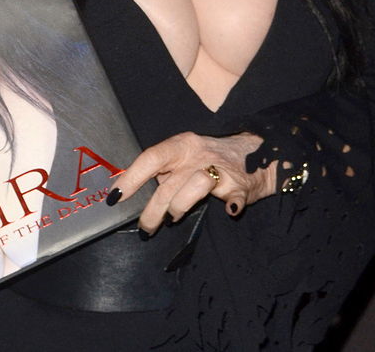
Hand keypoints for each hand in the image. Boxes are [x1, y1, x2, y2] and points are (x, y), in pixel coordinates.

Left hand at [111, 131, 276, 232]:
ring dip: (180, 208)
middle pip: (168, 184)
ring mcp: (221, 169)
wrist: (258, 153)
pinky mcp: (241, 185)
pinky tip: (229, 211)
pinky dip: (231, 206)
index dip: (132, 177)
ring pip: (195, 187)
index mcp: (182, 145)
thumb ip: (165, 169)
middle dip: (152, 211)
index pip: (151, 157)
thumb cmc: (212, 157)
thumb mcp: (186, 154)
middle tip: (144, 229)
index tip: (116, 196)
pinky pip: (234, 197)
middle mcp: (199, 155)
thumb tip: (134, 187)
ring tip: (174, 218)